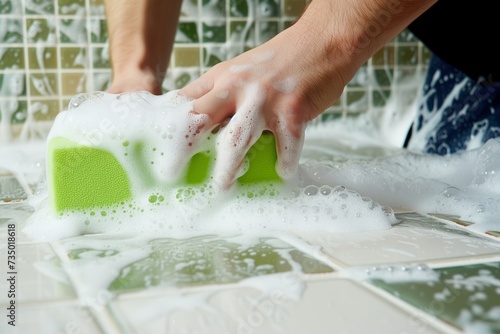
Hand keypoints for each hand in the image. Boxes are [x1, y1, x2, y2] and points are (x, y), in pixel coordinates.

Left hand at [179, 25, 349, 187]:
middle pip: (201, 119)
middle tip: (173, 172)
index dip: (169, 126)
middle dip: (185, 148)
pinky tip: (283, 172)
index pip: (186, 102)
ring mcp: (264, 99)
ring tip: (223, 185)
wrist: (323, 41)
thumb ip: (222, 92)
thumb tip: (204, 122)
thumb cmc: (283, 60)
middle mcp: (238, 86)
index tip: (161, 149)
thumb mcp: (242, 69)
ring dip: (228, 168)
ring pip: (236, 139)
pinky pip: (285, 146)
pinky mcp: (292, 110)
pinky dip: (284, 163)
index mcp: (223, 76)